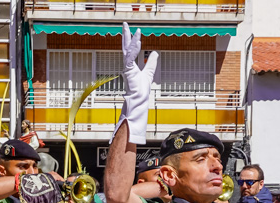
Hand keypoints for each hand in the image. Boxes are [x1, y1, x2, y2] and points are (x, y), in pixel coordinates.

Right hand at [118, 22, 158, 142]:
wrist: (138, 102)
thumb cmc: (141, 91)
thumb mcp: (149, 72)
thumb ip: (151, 63)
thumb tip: (155, 53)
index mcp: (131, 66)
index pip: (130, 50)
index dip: (133, 40)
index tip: (136, 31)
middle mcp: (127, 66)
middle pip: (126, 47)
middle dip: (126, 35)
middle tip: (125, 24)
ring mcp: (127, 68)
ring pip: (128, 50)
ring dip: (131, 39)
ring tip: (135, 30)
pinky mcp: (128, 71)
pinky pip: (130, 57)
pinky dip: (134, 49)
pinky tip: (139, 41)